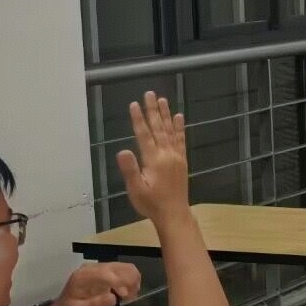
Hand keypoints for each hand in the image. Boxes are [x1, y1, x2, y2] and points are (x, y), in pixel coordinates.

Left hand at [41, 262, 142, 305]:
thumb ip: (95, 304)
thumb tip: (113, 297)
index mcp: (83, 276)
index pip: (107, 274)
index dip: (121, 283)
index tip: (126, 297)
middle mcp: (92, 268)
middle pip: (120, 267)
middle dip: (130, 282)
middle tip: (130, 298)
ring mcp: (100, 268)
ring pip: (126, 267)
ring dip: (133, 281)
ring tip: (130, 296)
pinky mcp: (106, 271)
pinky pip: (124, 270)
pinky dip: (131, 280)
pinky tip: (128, 291)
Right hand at [114, 92, 190, 224]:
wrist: (174, 212)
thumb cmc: (151, 202)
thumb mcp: (136, 188)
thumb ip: (130, 169)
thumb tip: (123, 150)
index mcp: (154, 160)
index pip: (144, 135)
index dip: (139, 119)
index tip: (134, 104)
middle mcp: (167, 154)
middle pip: (158, 128)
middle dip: (153, 110)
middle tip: (150, 94)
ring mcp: (176, 156)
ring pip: (170, 131)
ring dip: (166, 115)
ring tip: (162, 100)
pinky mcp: (182, 160)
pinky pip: (181, 140)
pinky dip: (180, 128)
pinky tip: (179, 117)